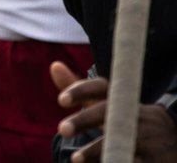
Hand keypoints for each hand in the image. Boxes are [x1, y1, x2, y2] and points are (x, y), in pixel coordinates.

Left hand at [51, 60, 176, 161]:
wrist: (173, 138)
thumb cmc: (128, 118)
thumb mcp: (107, 104)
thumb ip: (81, 91)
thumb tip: (54, 65)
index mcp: (121, 100)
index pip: (101, 88)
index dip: (82, 91)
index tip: (60, 99)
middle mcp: (133, 115)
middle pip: (108, 113)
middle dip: (85, 120)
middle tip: (62, 129)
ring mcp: (145, 139)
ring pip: (121, 142)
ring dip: (97, 151)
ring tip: (75, 158)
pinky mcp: (153, 161)